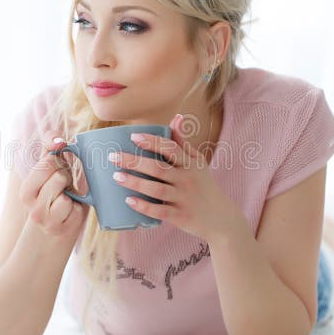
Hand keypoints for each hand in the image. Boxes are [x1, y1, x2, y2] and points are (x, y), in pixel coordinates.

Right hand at [20, 129, 88, 239]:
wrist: (57, 227)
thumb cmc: (56, 191)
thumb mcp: (49, 169)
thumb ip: (50, 147)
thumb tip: (57, 139)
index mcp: (26, 189)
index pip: (47, 162)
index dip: (59, 162)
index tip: (57, 169)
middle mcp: (31, 206)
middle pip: (59, 176)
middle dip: (66, 178)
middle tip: (63, 186)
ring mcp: (45, 220)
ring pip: (66, 195)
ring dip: (71, 195)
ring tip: (66, 199)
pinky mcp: (60, 229)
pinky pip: (75, 210)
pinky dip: (77, 209)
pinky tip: (70, 212)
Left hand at [109, 114, 244, 242]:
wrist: (220, 217)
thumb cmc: (204, 185)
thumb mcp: (197, 162)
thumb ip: (183, 142)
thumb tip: (176, 117)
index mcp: (190, 164)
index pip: (170, 149)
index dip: (151, 141)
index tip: (133, 137)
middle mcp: (187, 179)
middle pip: (158, 168)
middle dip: (134, 161)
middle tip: (112, 157)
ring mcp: (183, 198)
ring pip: (157, 189)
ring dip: (135, 182)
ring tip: (116, 176)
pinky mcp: (180, 216)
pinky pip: (160, 211)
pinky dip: (144, 206)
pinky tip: (129, 201)